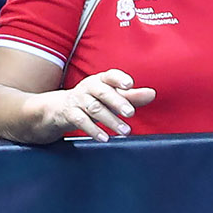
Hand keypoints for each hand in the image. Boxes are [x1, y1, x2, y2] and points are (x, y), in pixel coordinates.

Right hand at [38, 69, 154, 138]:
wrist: (61, 108)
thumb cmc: (93, 100)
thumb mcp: (111, 96)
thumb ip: (132, 96)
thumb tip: (152, 94)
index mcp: (101, 80)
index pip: (110, 75)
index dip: (119, 79)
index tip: (129, 85)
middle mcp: (89, 87)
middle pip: (103, 92)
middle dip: (118, 102)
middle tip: (131, 113)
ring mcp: (78, 100)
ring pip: (94, 108)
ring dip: (110, 120)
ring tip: (124, 131)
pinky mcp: (70, 113)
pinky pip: (81, 121)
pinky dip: (93, 130)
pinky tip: (105, 137)